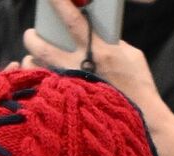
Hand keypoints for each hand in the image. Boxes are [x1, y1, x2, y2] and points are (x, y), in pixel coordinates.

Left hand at [23, 0, 173, 155]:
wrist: (143, 126)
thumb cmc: (137, 89)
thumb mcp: (131, 58)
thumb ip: (110, 43)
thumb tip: (92, 33)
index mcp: (101, 51)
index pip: (74, 22)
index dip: (59, 5)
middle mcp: (82, 69)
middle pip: (45, 47)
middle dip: (34, 38)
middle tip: (31, 33)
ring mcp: (71, 89)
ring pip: (38, 69)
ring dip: (32, 63)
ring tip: (32, 59)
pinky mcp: (64, 106)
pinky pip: (41, 90)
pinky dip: (37, 83)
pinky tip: (36, 82)